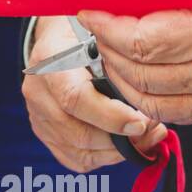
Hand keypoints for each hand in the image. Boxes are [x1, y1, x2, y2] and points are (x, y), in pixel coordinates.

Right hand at [22, 17, 167, 172]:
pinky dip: (104, 158)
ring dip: (118, 152)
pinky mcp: (44, 133)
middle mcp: (38, 92)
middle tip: (153, 129)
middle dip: (122, 139)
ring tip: (146, 137)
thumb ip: (119, 59)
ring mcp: (38, 116)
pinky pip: (76, 159)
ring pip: (81, 152)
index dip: (112, 117)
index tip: (142, 121)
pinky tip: (124, 145)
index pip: (76, 99)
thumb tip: (149, 92)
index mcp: (50, 60)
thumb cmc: (86, 32)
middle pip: (80, 134)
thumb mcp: (102, 32)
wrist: (58, 39)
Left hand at [77, 0, 191, 124]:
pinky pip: (170, 111)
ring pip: (149, 98)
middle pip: (141, 72)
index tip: (88, 13)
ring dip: (120, 75)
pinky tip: (134, 73)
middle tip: (97, 29)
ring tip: (111, 49)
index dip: (107, 29)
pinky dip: (143, 95)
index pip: (142, 42)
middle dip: (108, 50)